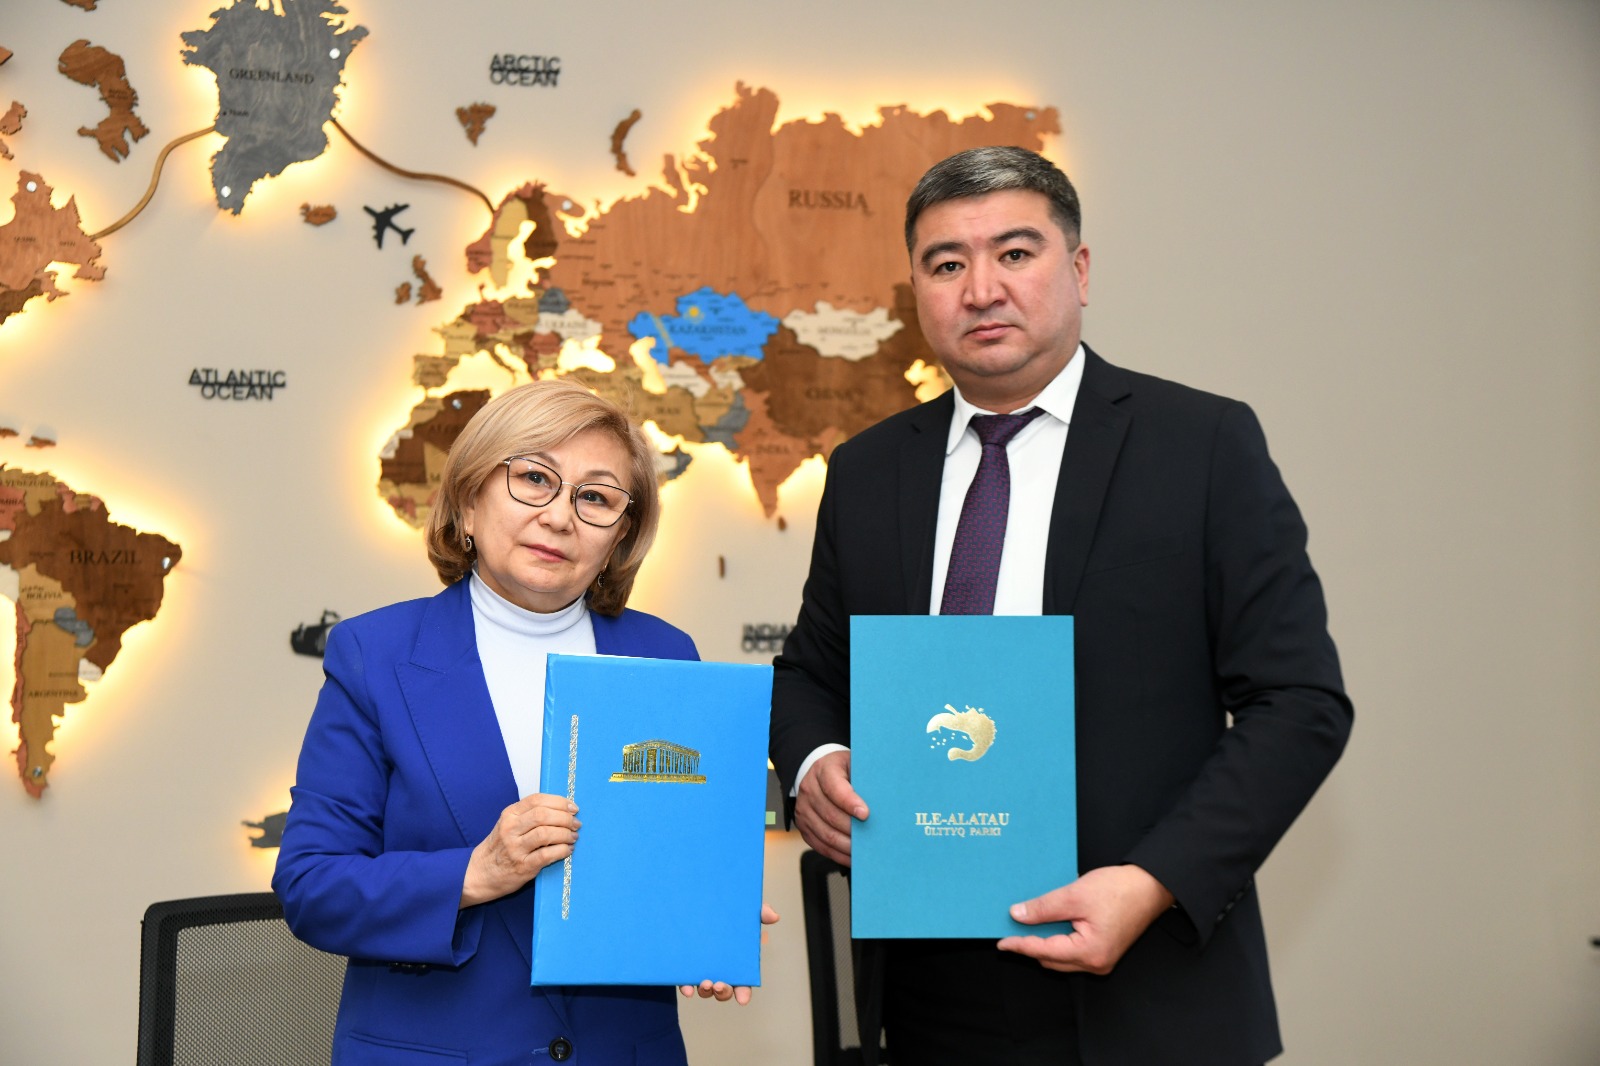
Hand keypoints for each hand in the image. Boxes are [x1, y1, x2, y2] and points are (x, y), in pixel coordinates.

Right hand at [460, 794, 579, 907]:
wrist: (479, 874)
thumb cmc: (499, 848)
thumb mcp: (509, 825)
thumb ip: (530, 816)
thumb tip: (563, 809)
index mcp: (510, 815)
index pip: (537, 800)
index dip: (559, 802)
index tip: (573, 807)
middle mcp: (510, 829)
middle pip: (543, 815)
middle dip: (565, 818)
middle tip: (576, 824)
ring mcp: (515, 848)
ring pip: (546, 833)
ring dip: (566, 834)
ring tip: (572, 837)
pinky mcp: (522, 866)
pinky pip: (547, 855)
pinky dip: (562, 851)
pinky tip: (567, 850)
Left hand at [680, 902, 778, 1004]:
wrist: (695, 905)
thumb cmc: (725, 912)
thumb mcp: (745, 911)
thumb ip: (760, 912)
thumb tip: (773, 916)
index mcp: (737, 961)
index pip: (743, 982)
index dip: (744, 992)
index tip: (743, 999)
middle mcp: (719, 968)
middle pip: (723, 990)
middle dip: (723, 992)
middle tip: (719, 986)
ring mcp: (702, 968)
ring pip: (705, 990)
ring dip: (706, 992)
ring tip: (705, 983)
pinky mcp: (686, 965)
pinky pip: (685, 981)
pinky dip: (686, 987)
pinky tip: (687, 988)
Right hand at [794, 750, 866, 865]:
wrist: (819, 773)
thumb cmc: (844, 770)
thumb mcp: (854, 764)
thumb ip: (865, 778)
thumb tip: (883, 801)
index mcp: (824, 770)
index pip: (835, 788)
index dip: (850, 803)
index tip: (866, 814)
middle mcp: (809, 789)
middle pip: (831, 815)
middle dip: (852, 829)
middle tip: (871, 838)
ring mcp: (803, 809)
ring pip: (826, 834)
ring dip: (847, 845)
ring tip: (864, 850)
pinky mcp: (803, 826)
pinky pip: (821, 845)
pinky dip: (838, 854)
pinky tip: (853, 857)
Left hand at [996, 865, 1174, 974]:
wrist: (1152, 886)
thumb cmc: (1119, 890)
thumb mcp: (1075, 895)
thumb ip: (1044, 908)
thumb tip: (1017, 915)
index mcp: (1089, 953)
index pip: (1044, 952)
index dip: (1020, 945)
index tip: (1001, 942)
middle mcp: (1096, 963)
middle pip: (1051, 959)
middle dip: (1030, 944)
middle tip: (1011, 928)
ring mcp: (1101, 959)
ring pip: (1062, 956)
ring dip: (1044, 941)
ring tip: (1027, 922)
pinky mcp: (1104, 950)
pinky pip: (1073, 949)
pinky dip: (1059, 938)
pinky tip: (1049, 921)